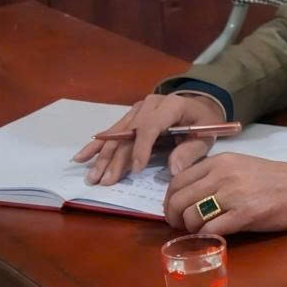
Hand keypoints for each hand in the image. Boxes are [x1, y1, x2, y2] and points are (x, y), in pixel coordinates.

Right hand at [71, 93, 224, 185]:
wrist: (200, 107)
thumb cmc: (204, 123)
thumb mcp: (206, 136)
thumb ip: (191, 151)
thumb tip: (174, 170)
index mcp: (171, 105)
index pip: (151, 126)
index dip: (142, 148)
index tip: (136, 169)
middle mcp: (150, 104)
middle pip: (129, 133)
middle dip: (116, 159)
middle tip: (106, 181)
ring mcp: (138, 109)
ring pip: (117, 135)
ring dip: (103, 157)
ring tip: (92, 177)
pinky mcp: (131, 116)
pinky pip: (112, 132)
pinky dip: (97, 146)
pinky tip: (81, 157)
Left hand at [163, 154, 286, 234]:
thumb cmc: (274, 178)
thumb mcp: (240, 165)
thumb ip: (214, 175)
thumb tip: (187, 195)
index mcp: (219, 162)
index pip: (176, 182)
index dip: (169, 201)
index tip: (176, 211)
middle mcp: (222, 175)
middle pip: (178, 201)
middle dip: (174, 218)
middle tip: (183, 227)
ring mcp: (233, 195)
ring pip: (190, 217)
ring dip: (191, 229)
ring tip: (201, 231)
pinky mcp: (244, 215)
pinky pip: (210, 230)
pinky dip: (207, 237)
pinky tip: (216, 236)